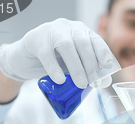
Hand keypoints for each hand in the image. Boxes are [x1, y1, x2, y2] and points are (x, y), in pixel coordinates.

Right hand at [0, 18, 119, 88]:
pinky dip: (54, 68)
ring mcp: (51, 31)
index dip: (104, 54)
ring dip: (76, 67)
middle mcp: (68, 28)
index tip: (110, 68)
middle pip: (83, 43)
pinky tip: (60, 79)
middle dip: (91, 64)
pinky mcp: (35, 39)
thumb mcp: (73, 65)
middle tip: (95, 82)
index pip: (96, 40)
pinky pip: (46, 53)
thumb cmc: (53, 61)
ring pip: (66, 46)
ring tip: (81, 84)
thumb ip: (87, 70)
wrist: (24, 59)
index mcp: (80, 32)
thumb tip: (105, 81)